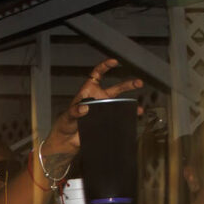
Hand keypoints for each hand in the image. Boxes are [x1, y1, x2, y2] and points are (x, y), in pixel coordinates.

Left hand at [43, 58, 140, 173]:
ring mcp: (103, 110)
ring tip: (139, 108)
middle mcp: (98, 99)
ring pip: (120, 103)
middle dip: (128, 85)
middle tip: (139, 82)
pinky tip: (134, 119)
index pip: (97, 75)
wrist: (67, 142)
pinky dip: (127, 117)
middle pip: (115, 89)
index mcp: (87, 92)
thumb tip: (84, 108)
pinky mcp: (106, 121)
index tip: (114, 62)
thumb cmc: (64, 125)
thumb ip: (75, 112)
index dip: (105, 67)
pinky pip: (119, 117)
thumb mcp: (67, 117)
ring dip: (130, 104)